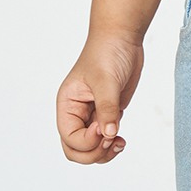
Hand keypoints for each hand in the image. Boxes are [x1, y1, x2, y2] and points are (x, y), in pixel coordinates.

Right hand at [56, 33, 143, 163]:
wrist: (122, 37)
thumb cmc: (107, 52)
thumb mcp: (106, 80)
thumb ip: (107, 108)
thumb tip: (109, 134)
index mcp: (67, 104)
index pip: (69, 138)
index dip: (87, 141)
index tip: (103, 128)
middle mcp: (76, 113)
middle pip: (75, 149)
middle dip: (93, 153)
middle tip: (112, 141)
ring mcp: (92, 114)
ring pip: (90, 148)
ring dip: (103, 153)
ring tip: (119, 144)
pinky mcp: (107, 112)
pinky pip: (105, 139)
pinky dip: (111, 145)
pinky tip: (121, 140)